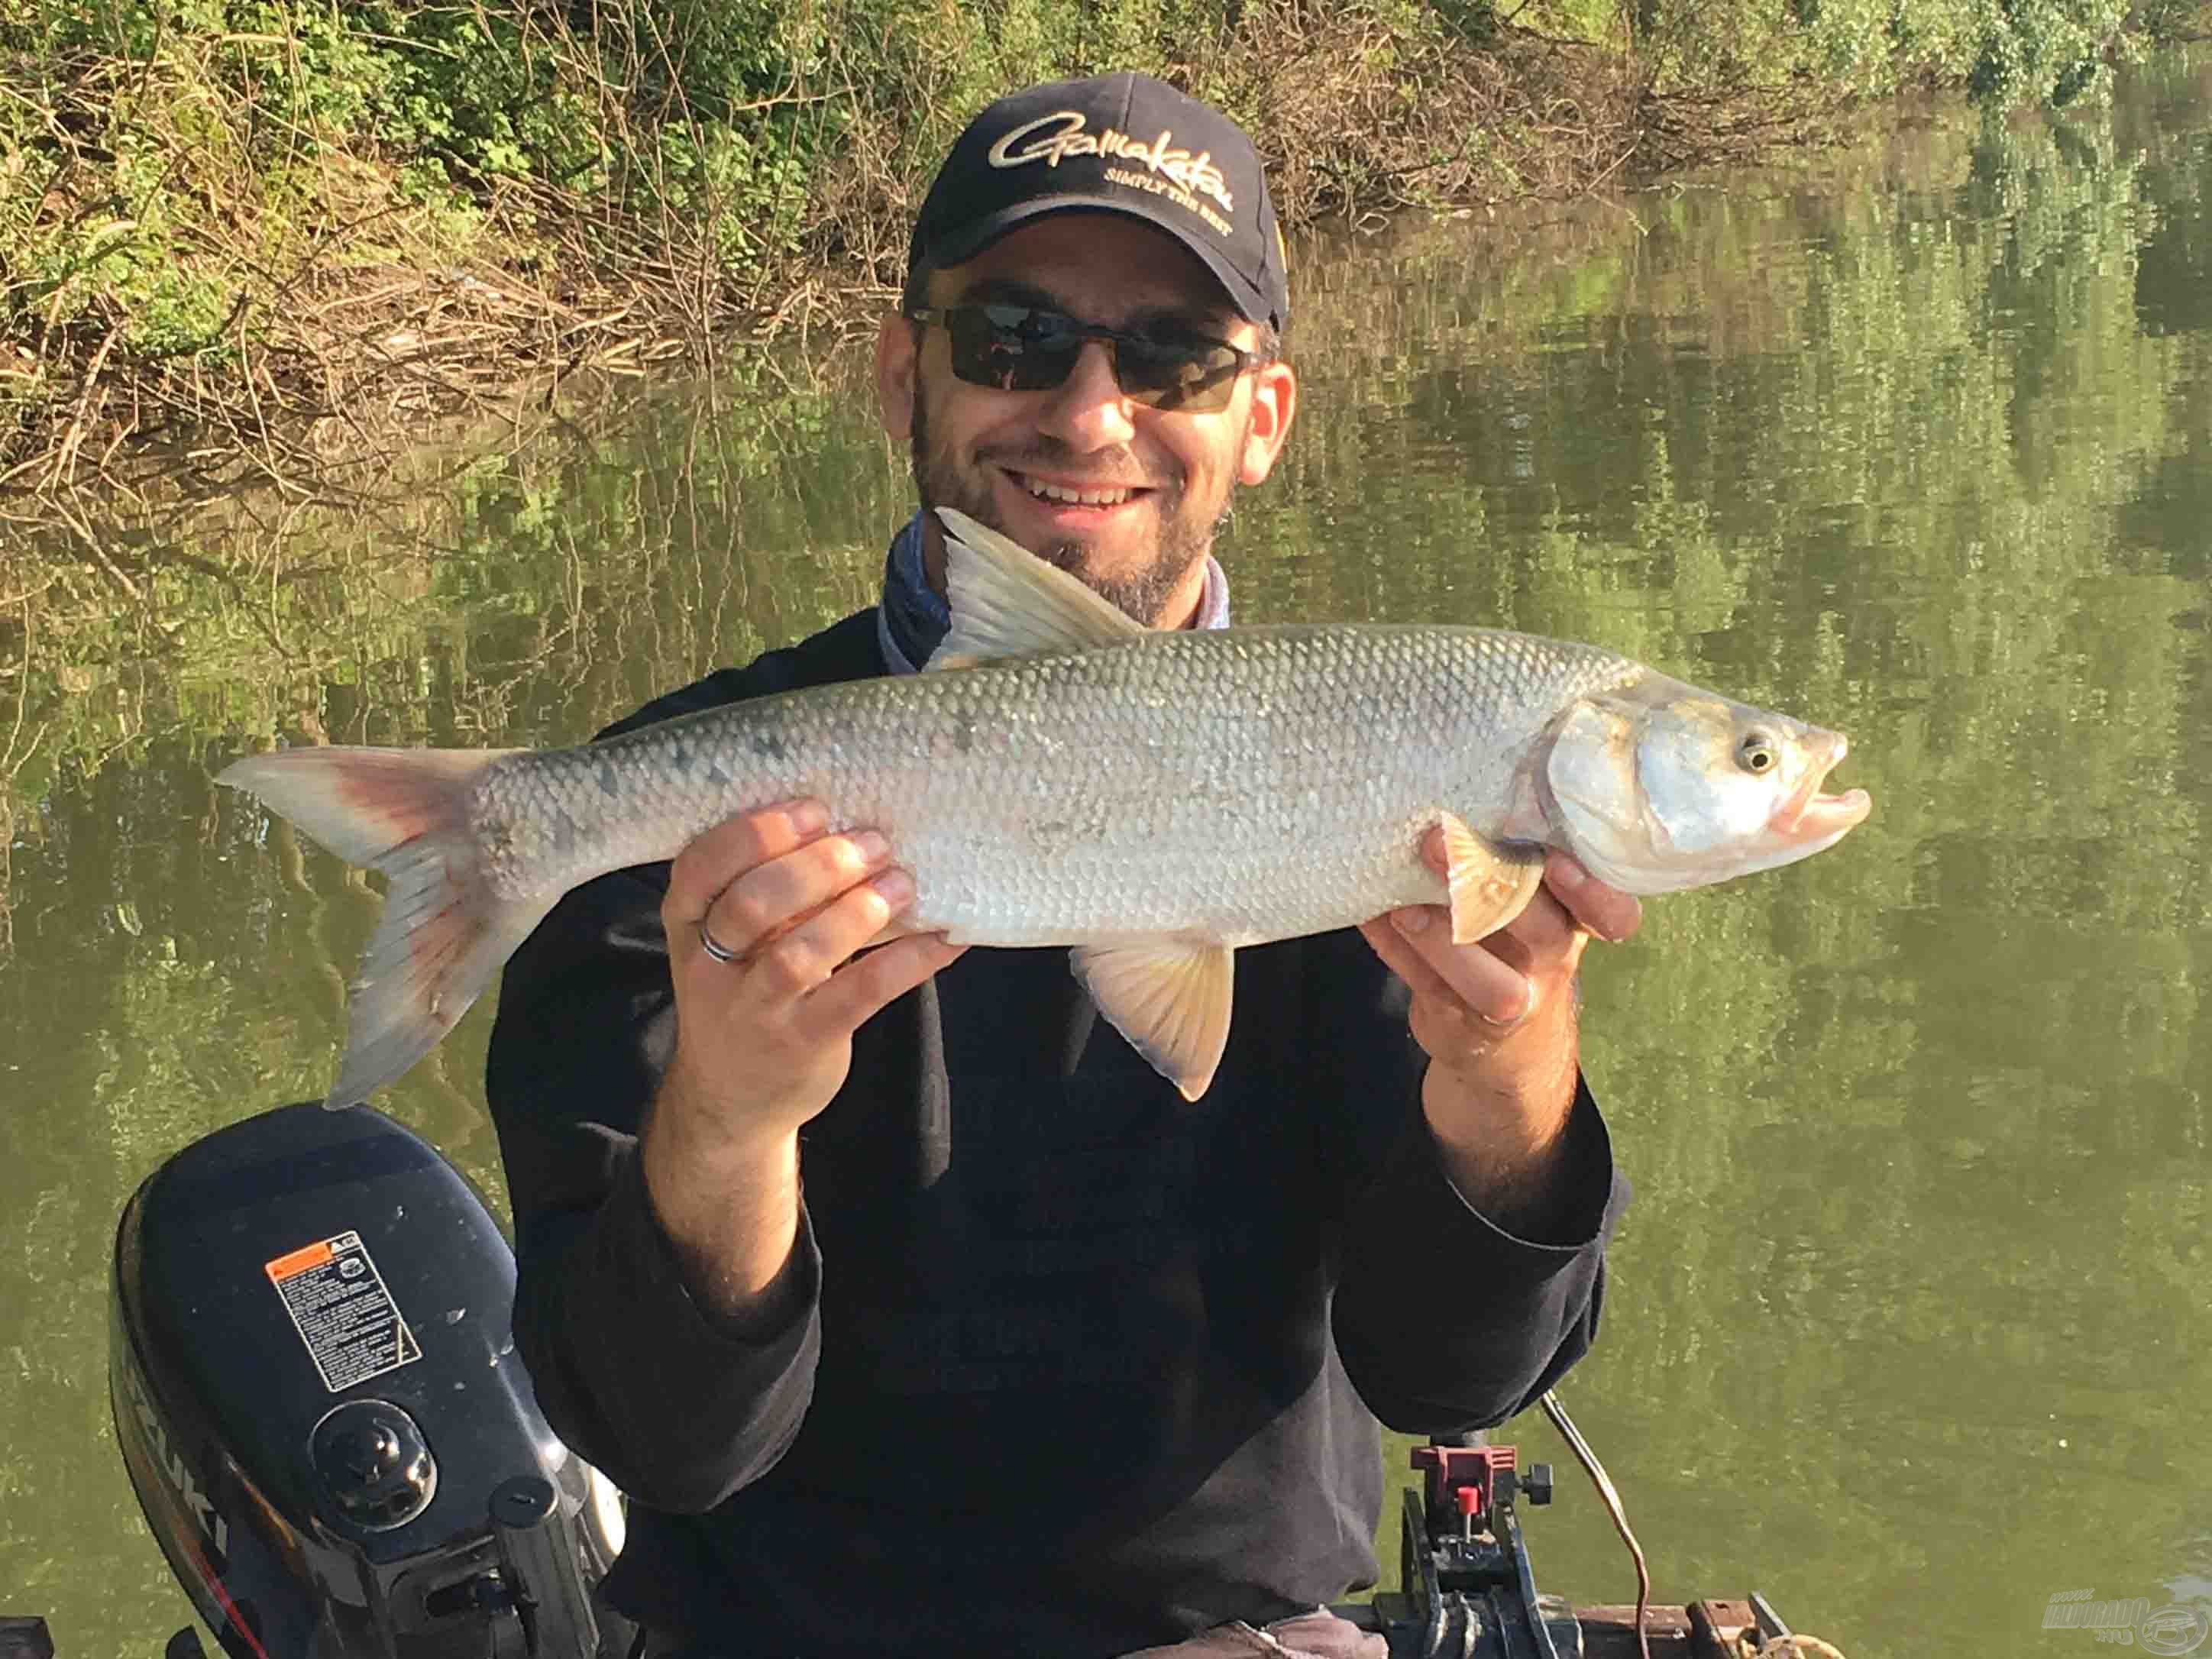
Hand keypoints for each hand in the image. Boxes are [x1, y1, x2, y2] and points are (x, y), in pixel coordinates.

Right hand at [640, 799, 964, 1322]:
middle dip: (818, 866)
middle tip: (874, 843)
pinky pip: (857, 996)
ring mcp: (754, 1012)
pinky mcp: (802, 1044)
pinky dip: (905, 962)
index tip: (815, 810)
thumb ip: (766, 891)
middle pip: (752, 904)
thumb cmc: (743, 993)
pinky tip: (942, 941)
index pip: (699, 867)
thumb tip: (853, 828)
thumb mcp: (727, 942)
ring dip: (857, 912)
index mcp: (688, 924)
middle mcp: (711, 968)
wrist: (731, 1099)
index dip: (755, 833)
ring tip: (902, 884)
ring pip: (798, 956)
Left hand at [1359, 840, 1640, 1082]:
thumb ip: (1511, 862)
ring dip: (1438, 937)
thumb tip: (1454, 796)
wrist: (1503, 1043)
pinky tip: (1371, 916)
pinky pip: (1427, 987)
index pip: (1611, 914)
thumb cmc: (1514, 943)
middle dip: (1487, 883)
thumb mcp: (1533, 904)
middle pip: (1541, 930)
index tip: (1557, 862)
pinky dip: (1396, 949)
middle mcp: (1551, 960)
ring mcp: (1511, 999)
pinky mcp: (1460, 1021)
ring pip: (1485, 980)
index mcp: (1575, 920)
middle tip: (1435, 840)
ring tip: (1401, 903)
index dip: (1592, 892)